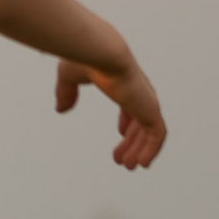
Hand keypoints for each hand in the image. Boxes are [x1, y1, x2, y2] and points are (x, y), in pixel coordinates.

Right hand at [56, 55, 167, 170]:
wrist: (100, 53)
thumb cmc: (85, 57)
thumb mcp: (69, 77)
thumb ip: (67, 93)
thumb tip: (61, 110)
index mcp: (123, 83)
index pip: (132, 105)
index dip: (127, 121)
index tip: (121, 134)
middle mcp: (138, 92)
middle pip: (141, 122)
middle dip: (132, 142)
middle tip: (122, 160)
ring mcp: (146, 101)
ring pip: (149, 132)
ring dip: (140, 150)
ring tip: (129, 166)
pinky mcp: (150, 110)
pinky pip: (157, 135)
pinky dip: (152, 150)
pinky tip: (142, 163)